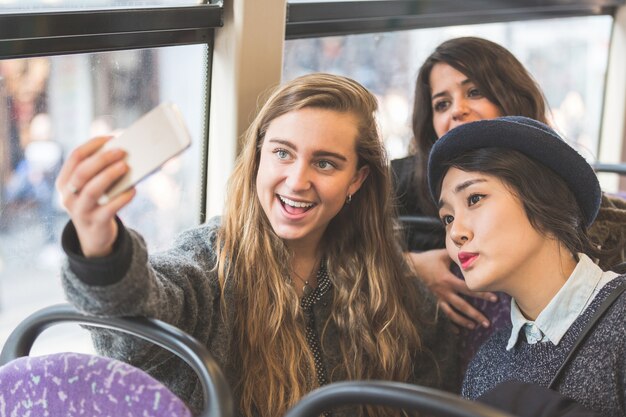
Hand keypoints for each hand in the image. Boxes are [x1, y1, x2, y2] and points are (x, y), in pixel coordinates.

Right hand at [56, 136, 135, 257]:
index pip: (75, 156)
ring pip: (92, 190)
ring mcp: (80, 211)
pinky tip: (133, 190)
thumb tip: (124, 153)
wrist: (94, 235)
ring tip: (126, 166)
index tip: (111, 138)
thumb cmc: (97, 202)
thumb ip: (101, 171)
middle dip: (103, 159)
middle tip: (122, 151)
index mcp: (65, 181)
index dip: (93, 145)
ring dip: (109, 176)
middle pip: (82, 172)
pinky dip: (122, 198)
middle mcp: (68, 195)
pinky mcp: (95, 222)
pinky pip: (109, 209)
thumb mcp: (92, 186)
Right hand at [407, 248, 496, 328]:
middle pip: (462, 306)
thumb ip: (456, 256)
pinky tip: (456, 331)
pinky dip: (449, 324)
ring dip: (463, 321)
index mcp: (448, 280)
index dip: (482, 293)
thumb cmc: (426, 260)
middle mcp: (443, 292)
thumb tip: (470, 251)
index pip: (468, 288)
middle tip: (487, 323)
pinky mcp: (431, 302)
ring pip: (451, 314)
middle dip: (475, 315)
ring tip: (474, 327)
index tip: (495, 299)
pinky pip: (441, 315)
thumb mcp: (442, 255)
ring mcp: (437, 299)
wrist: (407, 268)